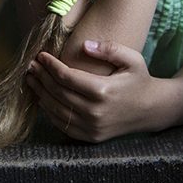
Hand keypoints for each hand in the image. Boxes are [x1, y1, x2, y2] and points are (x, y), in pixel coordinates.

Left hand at [26, 40, 162, 142]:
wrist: (151, 109)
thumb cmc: (140, 80)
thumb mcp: (132, 59)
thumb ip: (110, 48)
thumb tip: (84, 45)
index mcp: (104, 91)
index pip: (67, 77)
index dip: (51, 66)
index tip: (41, 55)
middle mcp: (95, 112)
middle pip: (58, 93)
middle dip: (41, 77)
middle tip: (31, 65)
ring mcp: (92, 127)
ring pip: (56, 110)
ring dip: (40, 94)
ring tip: (31, 79)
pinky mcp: (90, 136)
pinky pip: (63, 124)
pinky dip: (49, 111)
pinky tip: (42, 98)